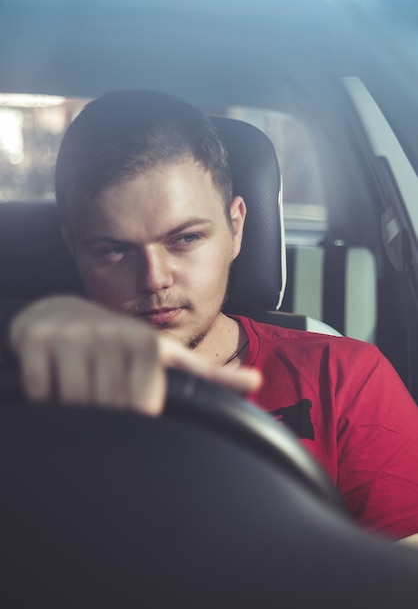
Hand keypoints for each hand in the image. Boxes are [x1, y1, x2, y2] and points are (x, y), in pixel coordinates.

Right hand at [10, 296, 261, 415]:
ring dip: (74, 408)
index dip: (135, 416)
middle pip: (111, 409)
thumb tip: (255, 382)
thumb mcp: (163, 353)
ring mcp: (75, 338)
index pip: (145, 405)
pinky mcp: (38, 342)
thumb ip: (207, 373)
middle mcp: (114, 336)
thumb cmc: (118, 341)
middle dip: (104, 413)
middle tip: (99, 395)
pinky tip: (54, 381)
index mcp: (148, 345)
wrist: (59, 313)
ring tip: (79, 387)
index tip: (130, 410)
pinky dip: (45, 397)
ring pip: (77, 404)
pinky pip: (43, 392)